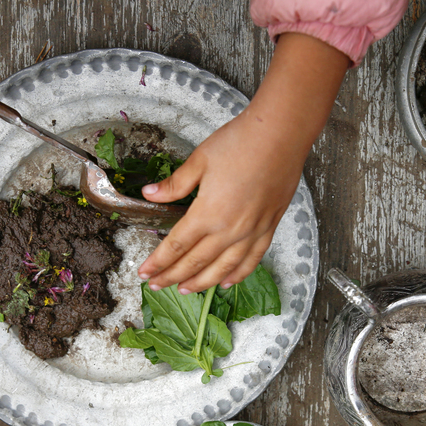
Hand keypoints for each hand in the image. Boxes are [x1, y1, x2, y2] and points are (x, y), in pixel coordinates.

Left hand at [137, 111, 303, 292]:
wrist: (281, 135)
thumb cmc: (241, 142)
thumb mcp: (200, 160)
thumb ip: (174, 184)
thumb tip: (150, 194)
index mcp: (208, 213)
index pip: (176, 246)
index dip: (158, 262)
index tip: (144, 272)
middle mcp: (230, 230)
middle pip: (195, 262)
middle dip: (172, 277)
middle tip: (156, 285)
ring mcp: (252, 232)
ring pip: (222, 268)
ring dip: (201, 283)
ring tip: (184, 290)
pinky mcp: (269, 227)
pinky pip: (252, 260)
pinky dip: (237, 275)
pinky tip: (226, 282)